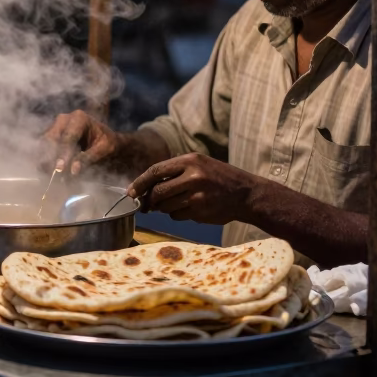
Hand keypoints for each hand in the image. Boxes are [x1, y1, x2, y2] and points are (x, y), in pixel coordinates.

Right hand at [41, 111, 165, 178]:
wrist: (106, 141)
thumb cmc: (107, 143)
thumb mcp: (104, 150)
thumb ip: (88, 158)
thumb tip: (73, 170)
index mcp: (79, 118)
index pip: (68, 137)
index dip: (63, 154)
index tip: (60, 169)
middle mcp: (63, 120)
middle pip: (51, 138)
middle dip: (50, 158)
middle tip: (53, 175)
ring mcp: (55, 127)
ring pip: (44, 144)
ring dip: (45, 161)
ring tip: (50, 178)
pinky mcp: (51, 137)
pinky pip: (43, 149)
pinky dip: (45, 161)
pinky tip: (47, 174)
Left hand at [128, 155, 254, 223]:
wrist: (246, 194)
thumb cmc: (218, 178)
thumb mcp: (199, 165)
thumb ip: (174, 172)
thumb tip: (145, 187)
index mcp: (190, 160)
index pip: (155, 171)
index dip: (140, 183)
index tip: (130, 192)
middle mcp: (193, 177)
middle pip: (158, 192)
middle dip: (149, 200)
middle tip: (147, 205)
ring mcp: (197, 195)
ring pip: (166, 206)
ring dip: (164, 208)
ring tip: (175, 203)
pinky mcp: (200, 211)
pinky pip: (177, 216)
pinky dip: (177, 214)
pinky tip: (190, 208)